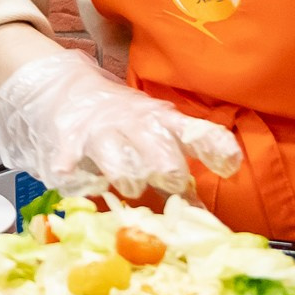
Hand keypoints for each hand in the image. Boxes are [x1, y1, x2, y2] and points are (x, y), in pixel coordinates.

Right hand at [0, 46, 243, 199]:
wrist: (63, 87)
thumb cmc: (117, 118)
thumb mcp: (152, 126)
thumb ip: (177, 159)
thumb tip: (202, 207)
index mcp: (159, 120)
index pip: (193, 132)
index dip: (214, 148)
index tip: (231, 165)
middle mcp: (133, 126)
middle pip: (158, 150)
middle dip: (169, 170)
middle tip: (173, 183)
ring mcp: (99, 133)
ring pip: (119, 159)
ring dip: (128, 175)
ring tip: (131, 185)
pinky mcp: (68, 143)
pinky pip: (71, 163)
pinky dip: (71, 172)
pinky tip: (69, 173)